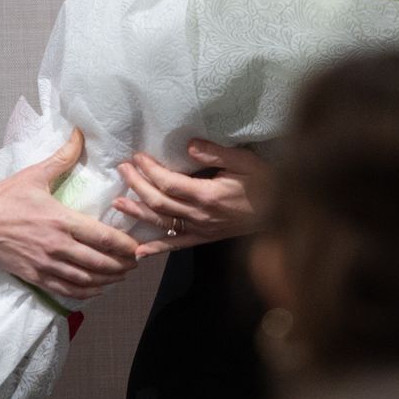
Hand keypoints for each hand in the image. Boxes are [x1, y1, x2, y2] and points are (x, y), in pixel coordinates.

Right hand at [0, 130, 138, 302]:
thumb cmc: (4, 198)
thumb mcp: (34, 175)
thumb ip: (62, 158)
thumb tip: (79, 135)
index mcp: (60, 220)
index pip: (102, 237)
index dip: (125, 245)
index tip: (137, 246)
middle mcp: (56, 246)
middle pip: (100, 262)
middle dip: (123, 265)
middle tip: (136, 262)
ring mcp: (46, 264)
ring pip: (86, 280)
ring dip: (108, 280)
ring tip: (121, 275)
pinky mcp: (35, 276)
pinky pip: (66, 290)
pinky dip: (86, 292)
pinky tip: (96, 289)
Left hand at [116, 140, 270, 257]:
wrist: (281, 212)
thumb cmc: (265, 183)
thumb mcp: (246, 161)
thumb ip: (216, 153)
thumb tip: (189, 145)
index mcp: (208, 195)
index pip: (169, 183)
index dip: (149, 171)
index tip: (137, 157)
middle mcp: (200, 215)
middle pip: (159, 202)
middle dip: (137, 185)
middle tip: (122, 169)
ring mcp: (201, 229)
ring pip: (162, 223)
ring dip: (138, 212)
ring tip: (118, 203)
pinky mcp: (205, 238)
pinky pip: (177, 245)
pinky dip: (156, 249)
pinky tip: (138, 253)